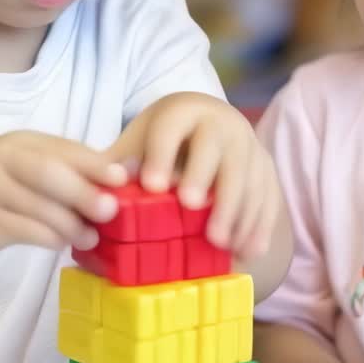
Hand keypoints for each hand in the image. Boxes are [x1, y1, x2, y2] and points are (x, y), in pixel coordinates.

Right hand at [0, 132, 126, 265]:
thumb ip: (65, 172)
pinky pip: (26, 230)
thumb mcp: (24, 172)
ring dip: (72, 224)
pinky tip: (63, 245)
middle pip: (51, 172)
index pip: (65, 149)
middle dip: (85, 191)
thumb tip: (123, 175)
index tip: (125, 179)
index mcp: (21, 143)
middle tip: (111, 211)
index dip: (97, 163)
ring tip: (91, 237)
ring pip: (41, 206)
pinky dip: (50, 238)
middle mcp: (3, 159)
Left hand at [107, 93, 282, 262]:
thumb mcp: (139, 143)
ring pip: (247, 174)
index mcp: (183, 111)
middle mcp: (221, 121)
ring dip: (236, 210)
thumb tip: (95, 194)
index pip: (171, 128)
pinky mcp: (266, 169)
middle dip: (203, 176)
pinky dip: (260, 225)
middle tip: (190, 207)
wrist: (208, 127)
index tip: (151, 185)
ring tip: (220, 244)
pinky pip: (268, 196)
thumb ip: (118, 166)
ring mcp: (249, 144)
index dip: (161, 154)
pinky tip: (249, 251)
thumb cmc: (165, 142)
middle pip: (215, 147)